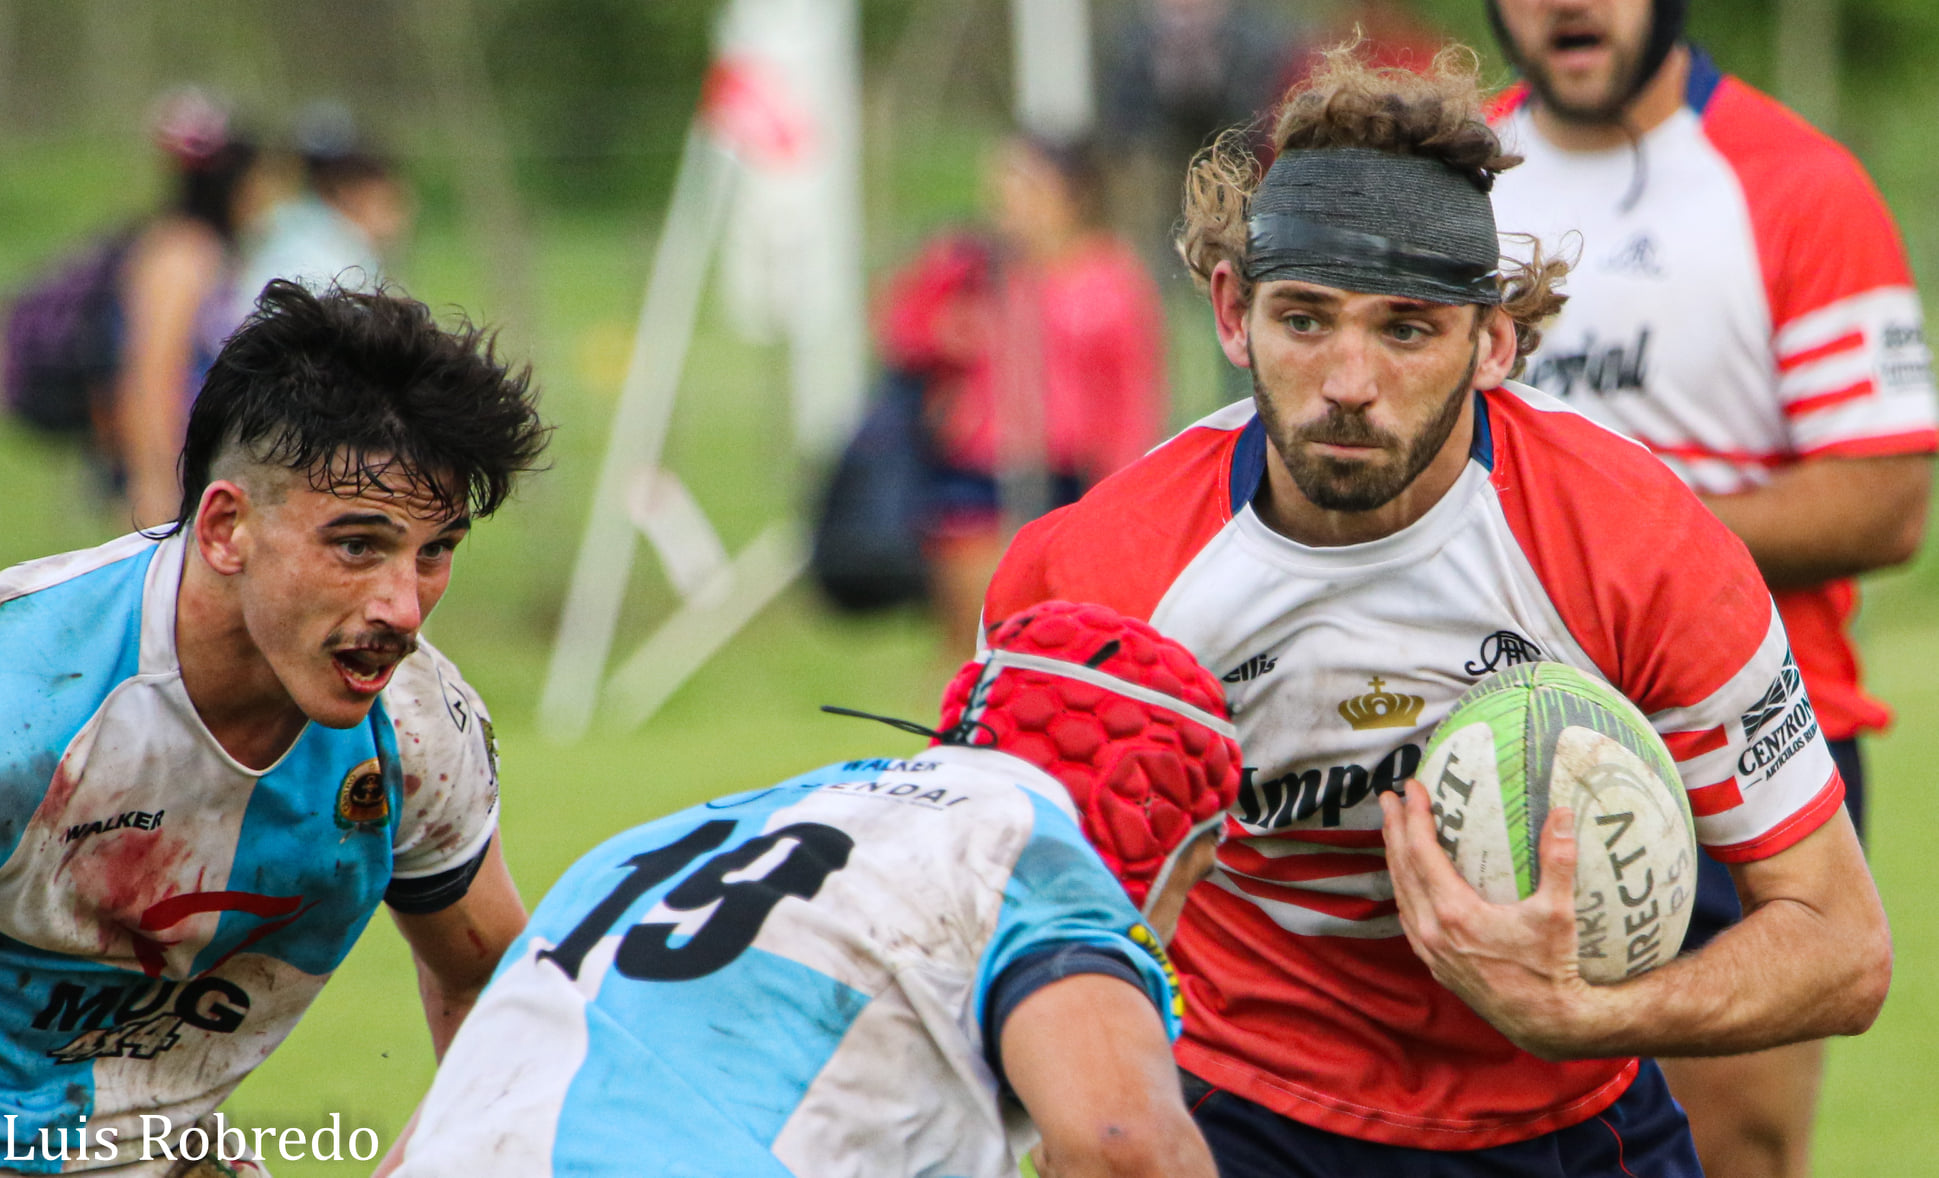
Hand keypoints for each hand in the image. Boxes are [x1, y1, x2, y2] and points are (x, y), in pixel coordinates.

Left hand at [1378, 780, 1608, 1059]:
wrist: (1545, 1023)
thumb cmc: (1553, 968)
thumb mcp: (1558, 913)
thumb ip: (1559, 860)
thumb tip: (1564, 812)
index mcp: (1454, 913)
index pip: (1422, 852)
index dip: (1414, 817)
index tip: (1411, 788)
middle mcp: (1432, 930)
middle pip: (1402, 868)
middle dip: (1394, 829)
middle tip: (1390, 797)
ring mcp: (1431, 950)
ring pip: (1400, 893)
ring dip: (1394, 858)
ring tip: (1393, 830)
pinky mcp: (1436, 965)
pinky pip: (1408, 918)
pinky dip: (1403, 890)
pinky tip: (1407, 880)